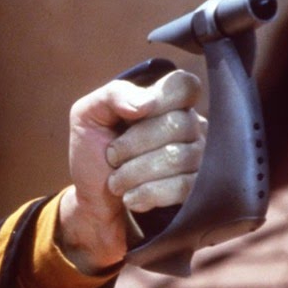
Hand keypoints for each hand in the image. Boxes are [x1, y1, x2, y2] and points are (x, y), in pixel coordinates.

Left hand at [60, 70, 205, 272]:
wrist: (93, 202)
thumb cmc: (94, 153)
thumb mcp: (88, 116)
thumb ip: (113, 95)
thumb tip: (147, 103)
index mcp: (167, 103)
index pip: (185, 85)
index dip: (162, 98)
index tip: (134, 115)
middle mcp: (191, 126)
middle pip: (178, 124)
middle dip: (132, 145)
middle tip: (112, 157)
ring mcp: (199, 159)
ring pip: (178, 157)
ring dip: (133, 173)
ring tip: (116, 181)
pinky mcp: (198, 191)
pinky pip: (183, 187)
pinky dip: (147, 193)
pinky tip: (130, 198)